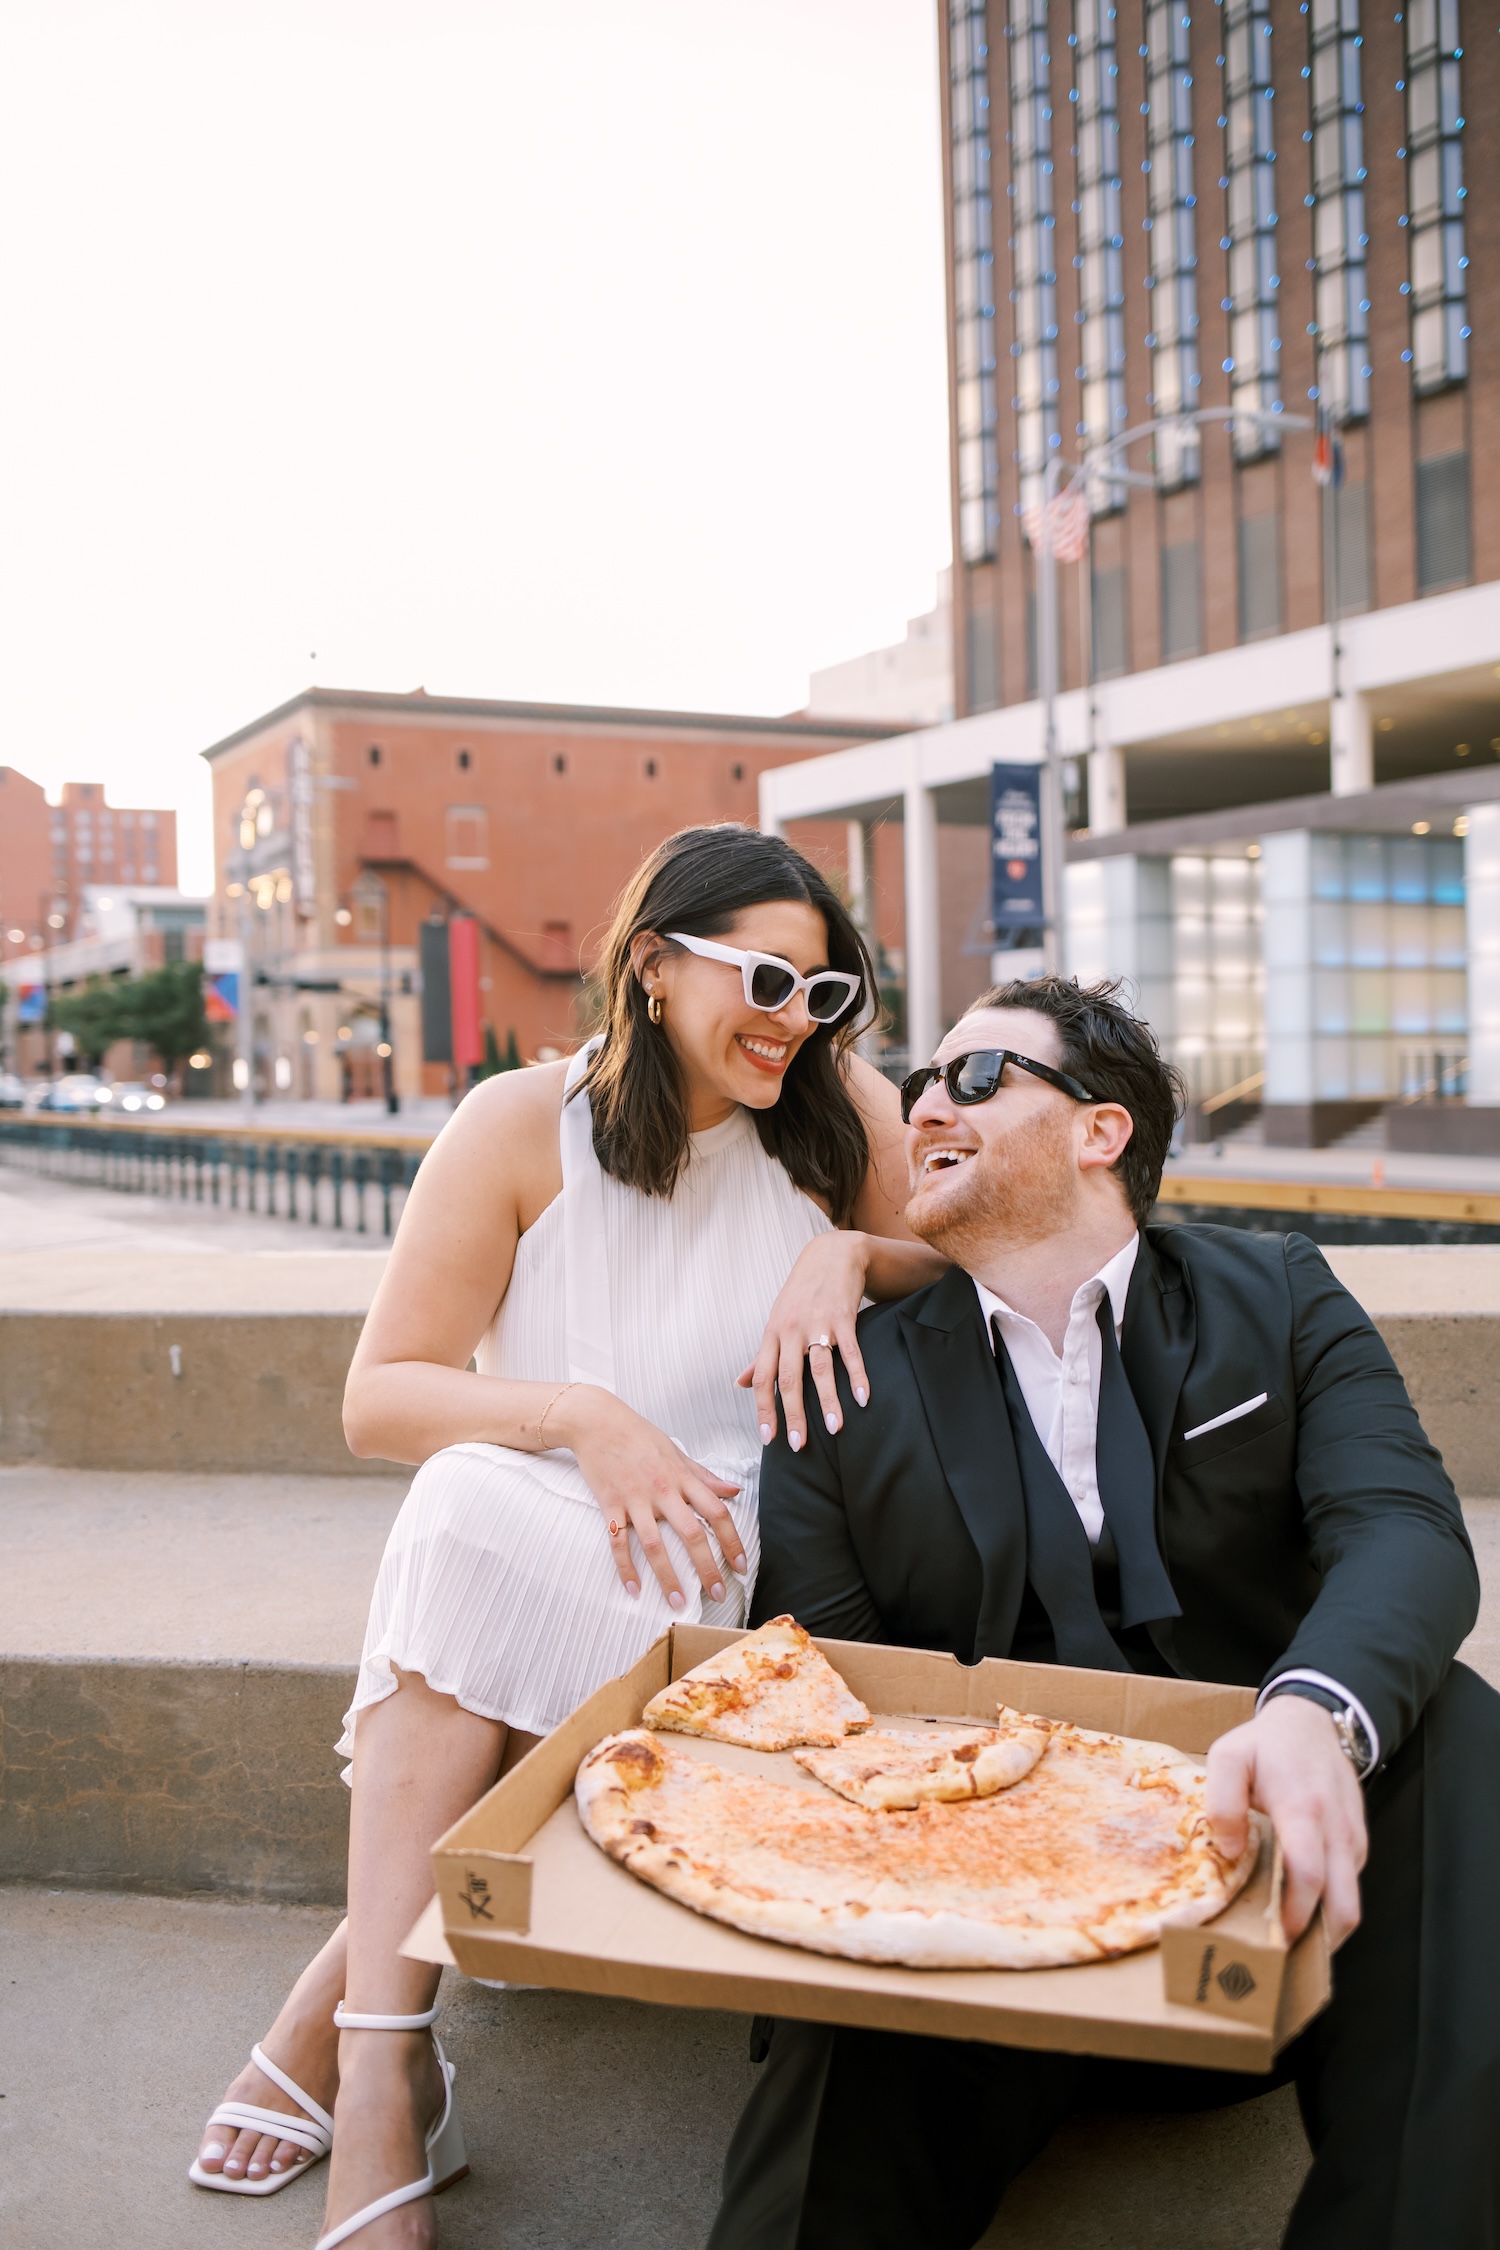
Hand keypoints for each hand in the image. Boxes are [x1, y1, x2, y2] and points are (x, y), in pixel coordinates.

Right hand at [557, 1386, 743, 1609]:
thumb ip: (704, 1476)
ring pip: (654, 1544)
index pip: (717, 1512)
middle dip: (707, 1568)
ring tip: (677, 1602)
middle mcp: (662, 1490)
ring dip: (667, 1576)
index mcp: (682, 1477)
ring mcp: (634, 1499)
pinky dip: (625, 1568)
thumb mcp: (676, 1452)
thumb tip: (734, 1490)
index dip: (732, 1541)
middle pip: (691, 1534)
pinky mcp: (609, 1505)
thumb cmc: (638, 1435)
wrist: (596, 1421)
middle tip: (717, 1594)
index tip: (741, 1565)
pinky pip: (617, 1542)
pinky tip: (633, 1589)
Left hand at [737, 1231, 871, 1452]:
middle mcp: (791, 1330)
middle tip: (798, 1445)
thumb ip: (760, 1356)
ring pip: (821, 1368)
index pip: (762, 1377)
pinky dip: (857, 1375)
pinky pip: (851, 1350)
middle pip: (790, 1378)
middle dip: (793, 1414)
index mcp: (772, 1334)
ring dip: (828, 1400)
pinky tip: (862, 1397)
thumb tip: (737, 1384)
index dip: (763, 1408)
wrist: (832, 1254)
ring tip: (834, 1428)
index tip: (768, 1438)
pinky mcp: (843, 1317)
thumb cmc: (801, 1293)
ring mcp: (818, 1323)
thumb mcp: (776, 1321)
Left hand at [1206, 1694, 1368, 1949]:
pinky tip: (1303, 1910)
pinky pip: (1351, 1885)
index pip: (1309, 1875)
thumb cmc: (1266, 1745)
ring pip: (1351, 1900)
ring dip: (1326, 1926)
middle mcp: (1336, 1831)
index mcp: (1303, 1810)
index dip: (1296, 1913)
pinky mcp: (1357, 1842)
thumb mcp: (1229, 1757)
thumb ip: (1223, 1802)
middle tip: (1284, 1957)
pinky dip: (1332, 1905)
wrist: (1312, 1722)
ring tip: (1290, 1942)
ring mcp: (1352, 1838)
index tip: (1275, 1937)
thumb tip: (1230, 1852)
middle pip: (1344, 1905)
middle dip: (1319, 1940)